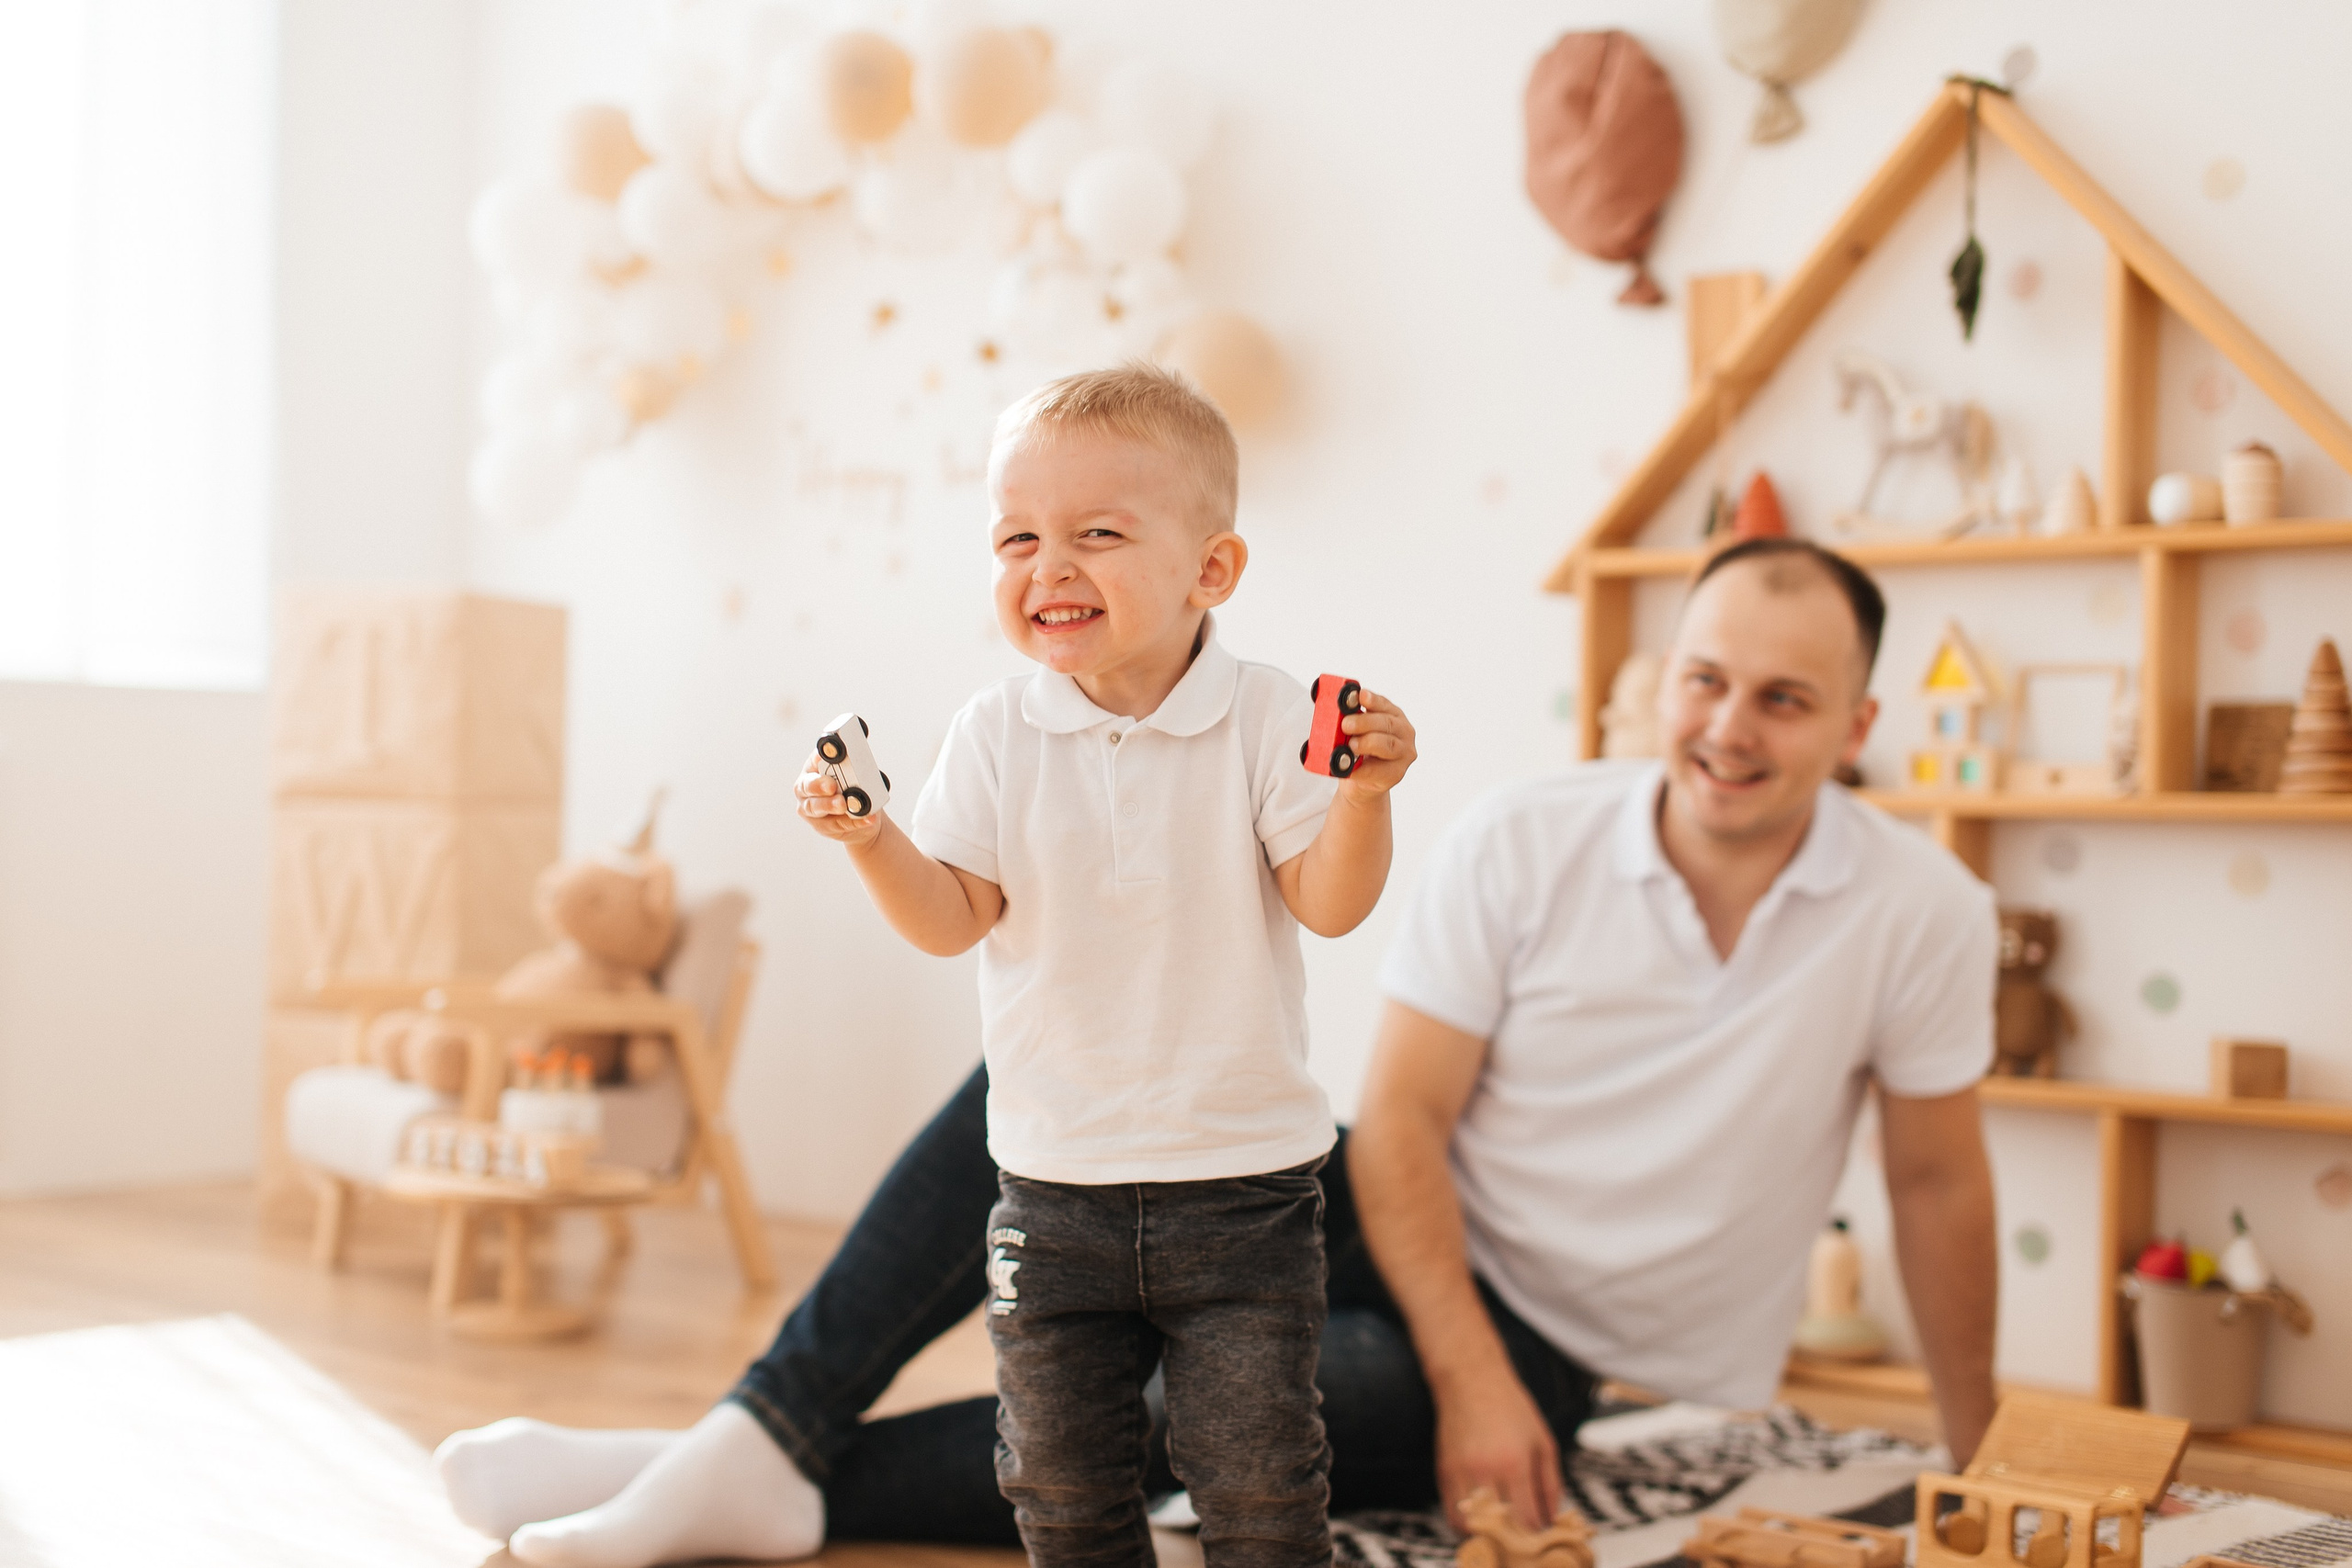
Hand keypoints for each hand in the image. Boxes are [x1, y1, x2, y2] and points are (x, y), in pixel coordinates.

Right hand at [794, 750, 884, 849]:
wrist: (862, 816)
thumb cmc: (855, 788)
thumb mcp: (856, 776)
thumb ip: (855, 771)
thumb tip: (864, 770)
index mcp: (814, 768)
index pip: (813, 761)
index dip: (817, 758)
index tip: (822, 756)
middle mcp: (806, 788)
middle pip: (807, 786)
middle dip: (819, 785)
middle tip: (831, 785)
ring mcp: (810, 809)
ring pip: (816, 807)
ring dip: (830, 805)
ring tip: (844, 805)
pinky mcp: (822, 826)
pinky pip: (836, 824)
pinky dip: (853, 822)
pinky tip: (866, 818)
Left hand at [1338, 689, 1416, 798]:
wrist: (1362, 784)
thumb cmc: (1360, 752)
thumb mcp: (1356, 732)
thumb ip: (1351, 720)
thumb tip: (1334, 712)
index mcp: (1394, 716)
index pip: (1385, 705)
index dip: (1372, 700)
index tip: (1360, 695)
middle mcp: (1404, 733)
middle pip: (1387, 723)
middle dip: (1365, 722)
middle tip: (1346, 724)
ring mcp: (1403, 754)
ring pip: (1388, 745)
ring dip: (1367, 743)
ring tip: (1351, 745)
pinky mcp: (1396, 774)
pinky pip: (1379, 771)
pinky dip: (1363, 769)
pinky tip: (1351, 768)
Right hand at [1433, 1361, 1564, 1532]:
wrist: (1470, 1380)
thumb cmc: (1512, 1408)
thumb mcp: (1543, 1441)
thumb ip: (1550, 1484)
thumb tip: (1550, 1519)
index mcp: (1515, 1463)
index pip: (1526, 1520)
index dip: (1536, 1532)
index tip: (1540, 1530)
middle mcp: (1485, 1471)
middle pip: (1500, 1528)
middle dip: (1515, 1537)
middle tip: (1523, 1532)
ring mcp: (1461, 1472)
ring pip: (1472, 1527)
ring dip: (1488, 1534)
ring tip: (1501, 1528)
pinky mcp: (1444, 1472)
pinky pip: (1452, 1514)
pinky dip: (1468, 1525)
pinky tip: (1482, 1517)